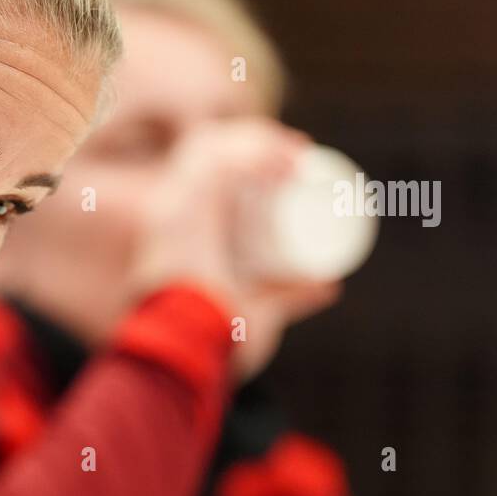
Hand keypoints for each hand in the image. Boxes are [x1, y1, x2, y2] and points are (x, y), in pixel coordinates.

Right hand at [128, 118, 336, 378]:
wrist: (187, 353)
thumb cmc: (213, 341)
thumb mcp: (258, 312)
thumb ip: (288, 297)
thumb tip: (329, 285)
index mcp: (175, 229)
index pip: (204, 171)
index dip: (245, 155)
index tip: (291, 161)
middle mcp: (167, 212)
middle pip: (209, 152)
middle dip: (255, 142)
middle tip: (300, 155)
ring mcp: (171, 209)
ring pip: (214, 149)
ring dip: (258, 142)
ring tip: (298, 154)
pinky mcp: (182, 210)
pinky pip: (219, 166)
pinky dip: (256, 155)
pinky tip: (286, 158)